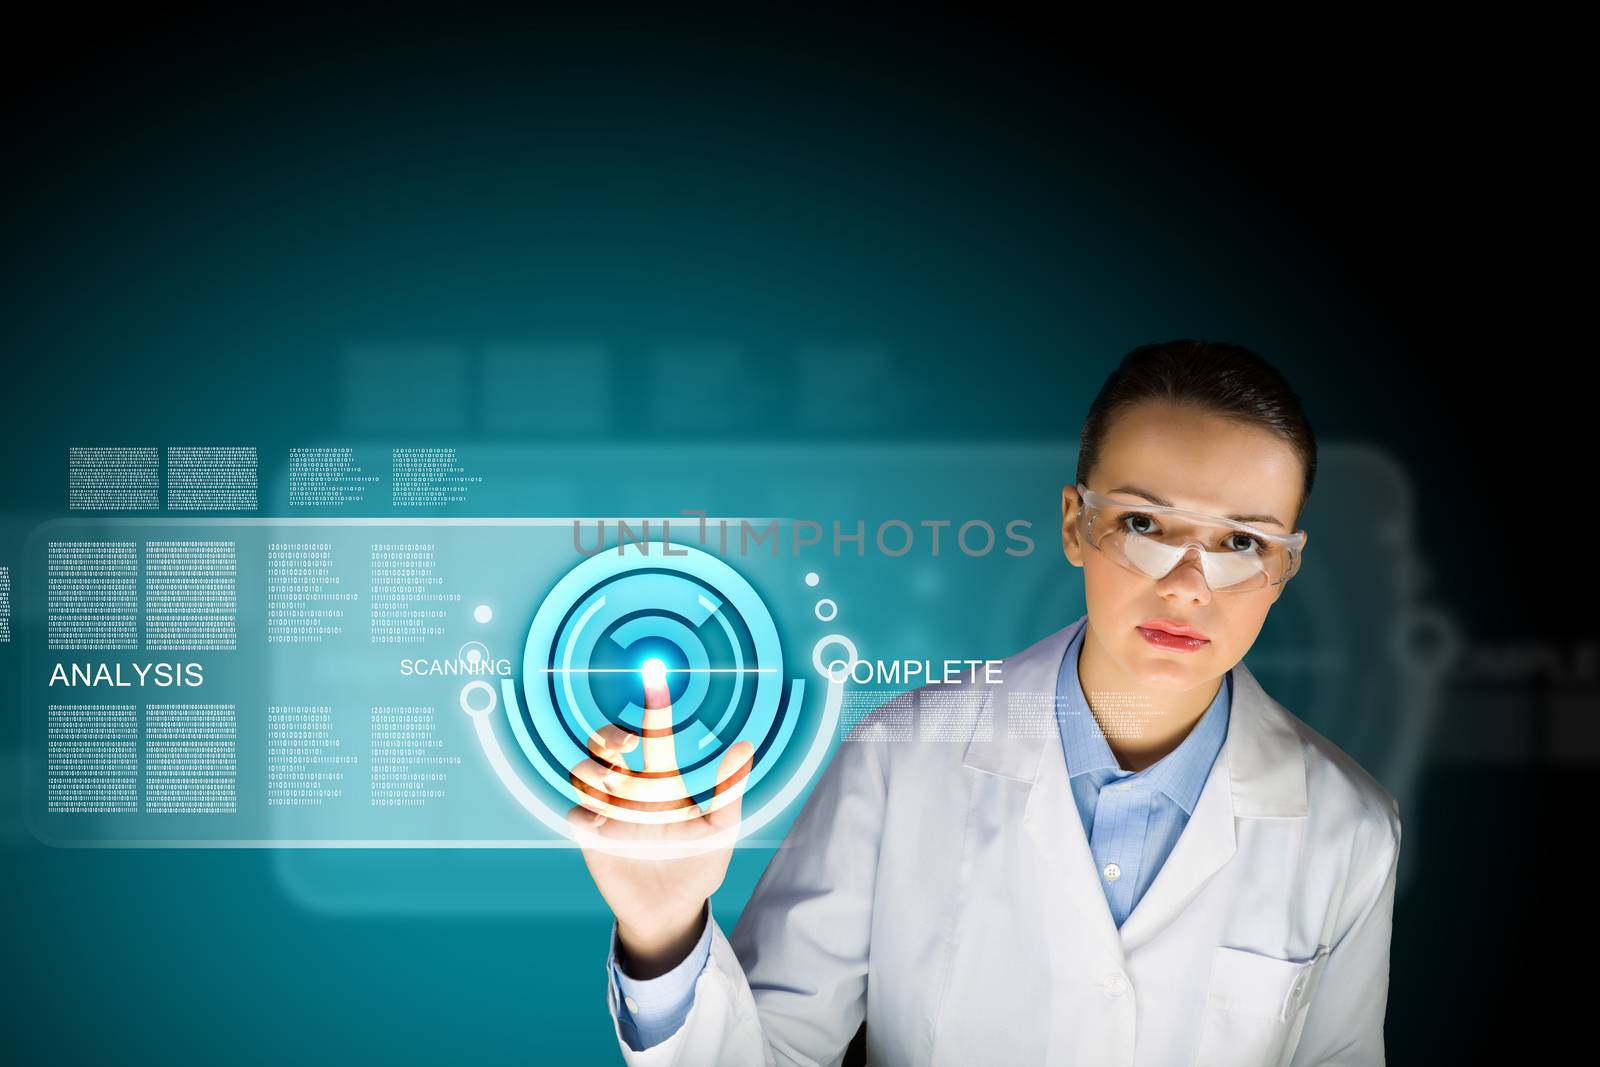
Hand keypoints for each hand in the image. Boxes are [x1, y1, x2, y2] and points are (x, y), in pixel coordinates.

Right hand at [568, 661, 754, 977]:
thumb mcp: (720, 829)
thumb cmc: (699, 865)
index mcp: (662, 781)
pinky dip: (584, 814)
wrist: (673, 911)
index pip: (655, 735)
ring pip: (580, 772)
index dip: (654, 704)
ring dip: (593, 772)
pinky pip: (574, 815)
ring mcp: (607, 813)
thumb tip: (746, 747)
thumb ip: (728, 790)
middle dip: (607, 735)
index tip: (654, 675)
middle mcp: (630, 790)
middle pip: (603, 743)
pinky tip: (603, 825)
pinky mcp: (592, 840)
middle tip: (625, 747)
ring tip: (615, 786)